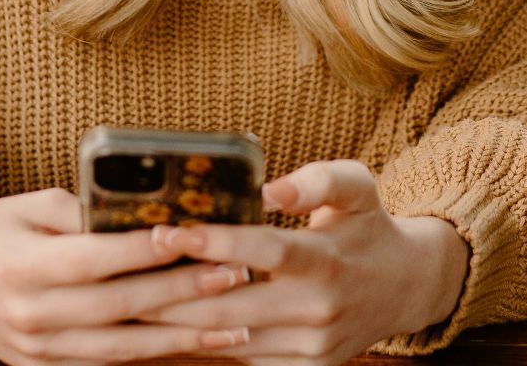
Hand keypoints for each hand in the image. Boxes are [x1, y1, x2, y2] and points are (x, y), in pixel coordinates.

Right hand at [0, 187, 255, 364]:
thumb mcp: (27, 207)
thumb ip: (82, 212)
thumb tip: (147, 210)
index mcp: (22, 267)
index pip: (94, 259)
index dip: (144, 249)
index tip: (192, 234)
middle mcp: (31, 315)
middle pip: (120, 306)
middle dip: (184, 292)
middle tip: (237, 273)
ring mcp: (38, 351)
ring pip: (124, 347)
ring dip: (185, 336)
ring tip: (238, 322)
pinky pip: (109, 365)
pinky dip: (155, 356)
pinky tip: (197, 347)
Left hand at [141, 160, 468, 364]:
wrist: (405, 289)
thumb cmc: (368, 227)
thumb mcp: (357, 186)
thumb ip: (317, 179)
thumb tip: (269, 187)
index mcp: (326, 261)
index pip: (263, 251)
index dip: (213, 242)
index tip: (166, 230)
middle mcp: (317, 309)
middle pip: (230, 305)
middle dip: (170, 291)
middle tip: (122, 271)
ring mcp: (309, 347)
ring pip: (227, 337)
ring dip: (176, 319)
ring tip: (131, 295)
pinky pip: (242, 357)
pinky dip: (204, 339)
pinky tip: (168, 321)